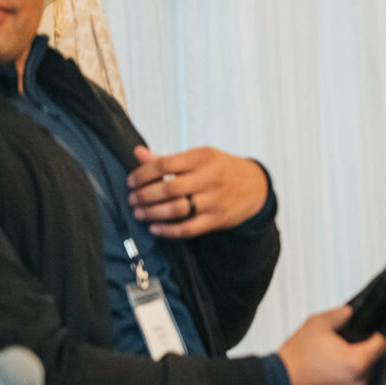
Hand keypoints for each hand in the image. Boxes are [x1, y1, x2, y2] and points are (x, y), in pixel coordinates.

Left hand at [127, 145, 269, 238]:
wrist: (254, 187)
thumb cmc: (221, 169)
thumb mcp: (199, 157)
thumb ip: (167, 159)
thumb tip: (138, 153)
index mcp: (202, 158)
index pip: (165, 164)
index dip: (143, 174)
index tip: (131, 181)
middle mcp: (209, 178)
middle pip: (169, 188)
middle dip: (145, 195)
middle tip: (132, 198)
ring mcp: (214, 200)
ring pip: (177, 209)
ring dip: (153, 213)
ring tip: (139, 213)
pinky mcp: (216, 219)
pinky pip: (189, 228)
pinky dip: (168, 230)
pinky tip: (155, 228)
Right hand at [277, 307, 385, 384]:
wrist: (281, 381)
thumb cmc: (297, 356)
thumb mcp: (318, 323)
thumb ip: (341, 313)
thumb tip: (353, 312)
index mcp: (356, 362)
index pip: (382, 344)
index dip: (374, 335)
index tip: (365, 332)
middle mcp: (359, 380)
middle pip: (376, 358)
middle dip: (364, 349)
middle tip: (345, 344)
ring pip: (367, 370)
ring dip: (357, 362)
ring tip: (336, 356)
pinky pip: (357, 380)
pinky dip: (350, 372)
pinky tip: (334, 366)